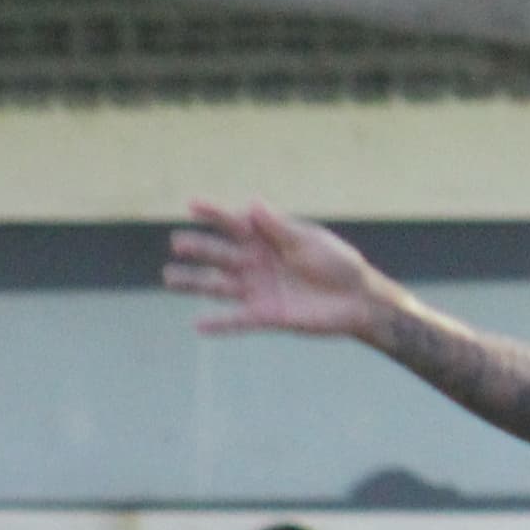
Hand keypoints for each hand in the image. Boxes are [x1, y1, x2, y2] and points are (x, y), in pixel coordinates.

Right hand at [164, 203, 395, 341]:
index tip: (192, 204)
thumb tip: (253, 204)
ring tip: (169, 278)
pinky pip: (238, 320)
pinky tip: (197, 326)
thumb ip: (280, 227)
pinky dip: (219, 324)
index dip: (214, 213)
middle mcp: (255, 263)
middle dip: (199, 248)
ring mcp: (258, 289)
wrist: (360, 301)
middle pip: (220, 254)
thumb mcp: (310, 242)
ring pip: (218, 285)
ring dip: (193, 282)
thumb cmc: (338, 264)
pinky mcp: (267, 315)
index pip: (234, 223)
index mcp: (266, 239)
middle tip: (179, 244)